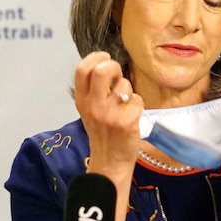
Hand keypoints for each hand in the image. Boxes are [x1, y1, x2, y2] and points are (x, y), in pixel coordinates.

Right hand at [74, 52, 141, 176]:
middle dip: (114, 66)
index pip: (82, 69)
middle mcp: (93, 106)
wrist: (109, 162)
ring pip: (124, 85)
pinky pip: (137, 100)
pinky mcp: (126, 122)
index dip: (95, 57)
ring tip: (125, 104)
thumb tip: (108, 66)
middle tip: (118, 76)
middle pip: (102, 70)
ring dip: (128, 91)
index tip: (105, 58)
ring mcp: (110, 114)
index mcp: (82, 101)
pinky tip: (132, 116)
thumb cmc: (102, 133)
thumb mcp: (90, 110)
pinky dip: (138, 105)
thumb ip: (95, 90)